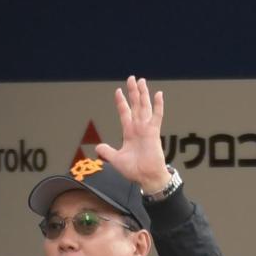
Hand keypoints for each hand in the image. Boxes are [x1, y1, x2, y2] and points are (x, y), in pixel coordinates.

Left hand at [95, 76, 169, 194]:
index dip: (121, 102)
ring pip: (144, 106)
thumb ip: (107, 152)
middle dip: (133, 92)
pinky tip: (158, 94)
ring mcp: (146, 129)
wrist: (146, 177)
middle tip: (131, 78)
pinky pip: (157, 116)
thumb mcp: (116, 160)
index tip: (118, 91)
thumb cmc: (134, 170)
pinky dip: (158, 105)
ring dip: (143, 94)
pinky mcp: (154, 132)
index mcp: (129, 132)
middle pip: (135, 105)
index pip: (124, 113)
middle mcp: (138, 128)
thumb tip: (98, 147)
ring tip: (141, 81)